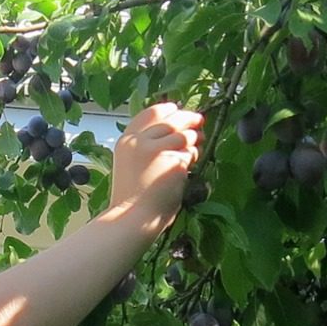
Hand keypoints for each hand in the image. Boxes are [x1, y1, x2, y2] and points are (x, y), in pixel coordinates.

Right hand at [109, 103, 203, 228]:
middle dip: (188, 118)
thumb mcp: (130, 161)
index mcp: (127, 140)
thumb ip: (144, 144)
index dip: (167, 110)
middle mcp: (141, 141)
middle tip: (199, 121)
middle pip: (171, 120)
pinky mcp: (174, 162)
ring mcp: (158, 150)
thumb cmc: (132, 194)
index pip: (150, 114)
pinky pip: (191, 153)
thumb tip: (172, 128)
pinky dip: (193, 157)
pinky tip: (189, 166)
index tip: (176, 110)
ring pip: (185, 135)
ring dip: (194, 139)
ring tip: (195, 146)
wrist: (133, 215)